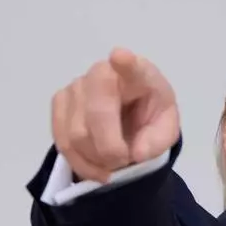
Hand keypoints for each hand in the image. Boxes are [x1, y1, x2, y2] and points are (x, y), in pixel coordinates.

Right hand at [51, 48, 179, 182]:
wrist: (129, 119)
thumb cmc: (149, 117)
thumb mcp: (165, 130)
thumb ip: (157, 140)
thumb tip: (136, 152)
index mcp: (138, 75)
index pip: (132, 67)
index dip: (126, 64)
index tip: (120, 57)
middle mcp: (103, 73)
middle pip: (96, 113)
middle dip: (109, 148)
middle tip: (123, 161)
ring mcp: (77, 86)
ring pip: (76, 133)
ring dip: (95, 160)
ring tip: (112, 165)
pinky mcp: (60, 103)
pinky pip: (62, 141)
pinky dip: (80, 163)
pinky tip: (96, 168)